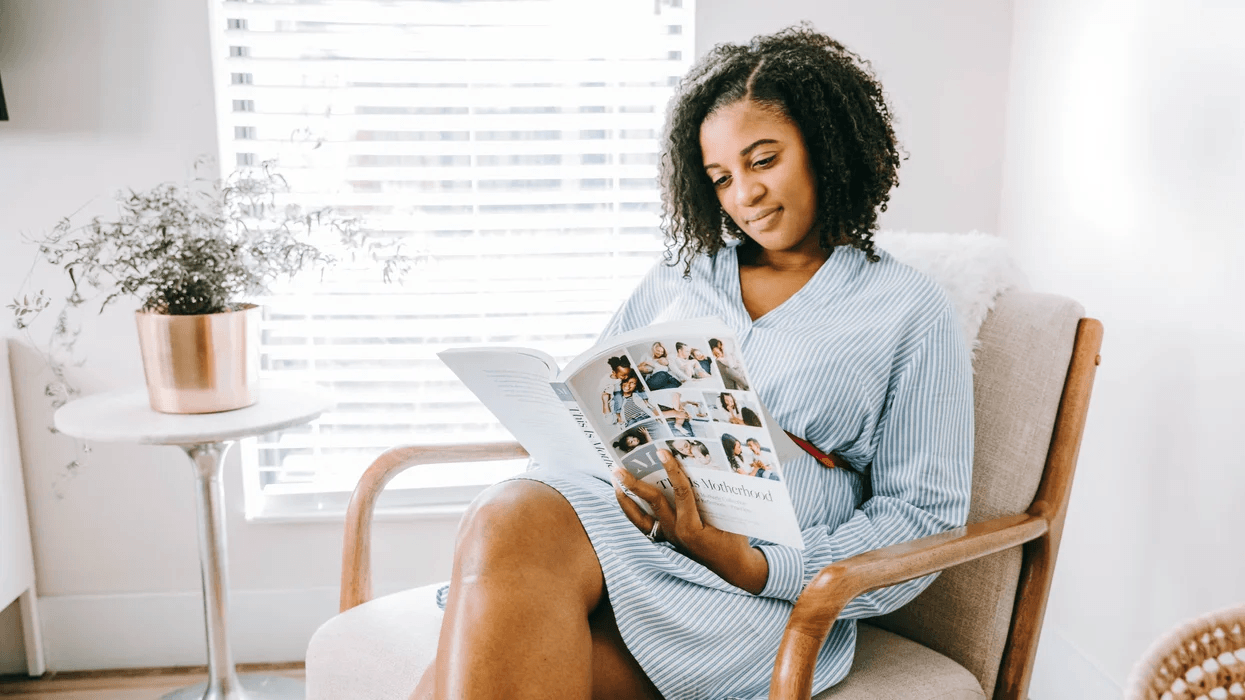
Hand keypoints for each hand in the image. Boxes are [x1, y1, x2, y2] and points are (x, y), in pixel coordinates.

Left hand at [611, 450, 768, 593]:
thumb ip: (718, 496)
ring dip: (626, 499)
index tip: (662, 453)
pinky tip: (625, 498)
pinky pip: (644, 525)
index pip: (681, 493)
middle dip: (634, 484)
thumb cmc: (734, 540)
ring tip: (615, 481)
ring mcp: (668, 537)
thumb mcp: (731, 517)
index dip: (673, 470)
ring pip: (640, 518)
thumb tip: (710, 467)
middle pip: (653, 503)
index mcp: (692, 528)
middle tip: (617, 467)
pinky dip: (633, 511)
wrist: (733, 567)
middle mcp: (676, 532)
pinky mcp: (666, 540)